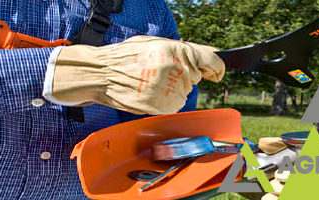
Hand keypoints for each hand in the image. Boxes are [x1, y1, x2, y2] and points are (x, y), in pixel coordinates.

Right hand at [44, 36, 224, 114]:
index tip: (216, 74)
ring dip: (173, 89)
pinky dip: (164, 101)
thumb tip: (204, 55)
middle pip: (196, 77)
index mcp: (177, 50)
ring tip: (150, 82)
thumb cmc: (125, 57)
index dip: (216, 68)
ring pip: (184, 92)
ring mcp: (171, 89)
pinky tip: (148, 93)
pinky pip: (173, 105)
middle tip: (160, 72)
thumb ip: (181, 50)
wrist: (101, 74)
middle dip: (184, 76)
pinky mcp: (164, 106)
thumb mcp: (154, 43)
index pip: (212, 61)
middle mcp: (177, 69)